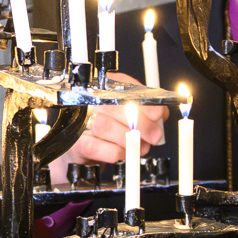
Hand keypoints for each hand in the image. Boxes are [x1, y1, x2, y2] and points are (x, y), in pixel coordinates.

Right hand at [55, 88, 170, 175]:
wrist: (83, 148)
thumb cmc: (110, 128)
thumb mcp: (129, 113)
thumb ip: (146, 110)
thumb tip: (161, 114)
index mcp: (103, 86)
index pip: (123, 85)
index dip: (143, 100)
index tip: (158, 113)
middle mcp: (87, 100)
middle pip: (114, 106)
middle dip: (141, 123)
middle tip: (154, 135)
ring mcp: (79, 121)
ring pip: (105, 126)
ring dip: (129, 139)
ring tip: (141, 146)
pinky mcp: (76, 143)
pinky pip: (97, 147)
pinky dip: (116, 152)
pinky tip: (124, 153)